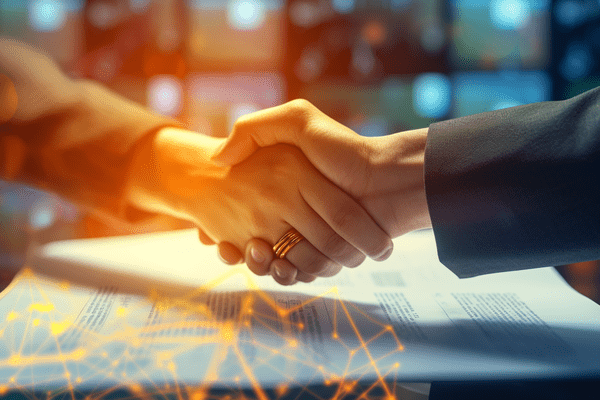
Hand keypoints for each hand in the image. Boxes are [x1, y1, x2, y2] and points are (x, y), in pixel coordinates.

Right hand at [126, 127, 392, 284]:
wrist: (391, 180)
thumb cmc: (345, 149)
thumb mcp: (298, 121)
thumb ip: (256, 128)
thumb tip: (219, 158)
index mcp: (283, 187)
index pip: (242, 213)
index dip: (226, 229)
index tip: (215, 236)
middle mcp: (294, 212)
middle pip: (258, 244)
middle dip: (249, 253)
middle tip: (248, 249)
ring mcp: (311, 234)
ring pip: (277, 262)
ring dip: (267, 267)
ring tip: (262, 256)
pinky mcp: (328, 254)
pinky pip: (301, 272)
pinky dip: (292, 275)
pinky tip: (285, 268)